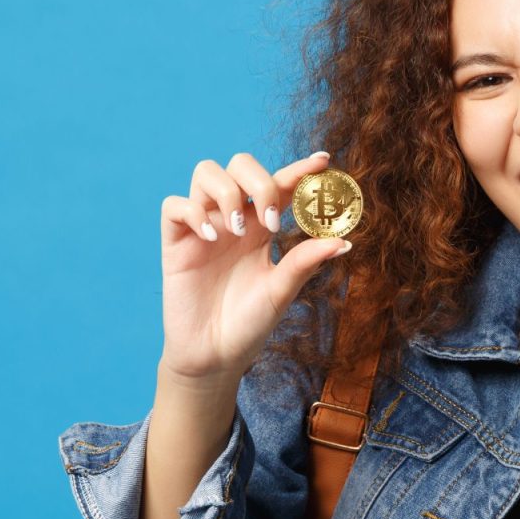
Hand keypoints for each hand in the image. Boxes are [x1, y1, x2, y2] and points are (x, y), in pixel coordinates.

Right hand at [158, 150, 350, 383]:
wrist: (214, 357)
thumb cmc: (249, 325)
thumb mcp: (281, 292)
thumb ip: (305, 263)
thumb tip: (344, 241)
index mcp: (262, 228)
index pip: (281, 185)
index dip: (300, 169)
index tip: (324, 161)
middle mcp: (233, 220)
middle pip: (241, 165)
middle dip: (260, 181)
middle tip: (271, 222)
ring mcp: (203, 227)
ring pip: (206, 172)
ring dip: (227, 192)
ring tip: (237, 232)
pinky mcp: (176, 242)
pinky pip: (174, 205)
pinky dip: (193, 211)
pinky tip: (210, 237)